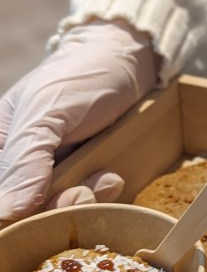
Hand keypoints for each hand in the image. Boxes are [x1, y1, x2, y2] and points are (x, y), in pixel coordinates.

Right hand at [0, 20, 158, 220]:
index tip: (38, 207)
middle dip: (58, 207)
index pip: (3, 198)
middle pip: (28, 211)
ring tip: (104, 178)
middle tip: (82, 191)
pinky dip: (102, 194)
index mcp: (0, 148)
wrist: (130, 61)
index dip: (16, 211)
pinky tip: (113, 176)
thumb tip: (8, 211)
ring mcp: (55, 173)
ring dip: (86, 200)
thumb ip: (26, 159)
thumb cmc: (80, 76)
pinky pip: (89, 201)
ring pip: (61, 210)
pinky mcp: (85, 176)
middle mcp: (22, 165)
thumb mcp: (47, 112)